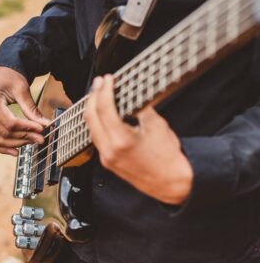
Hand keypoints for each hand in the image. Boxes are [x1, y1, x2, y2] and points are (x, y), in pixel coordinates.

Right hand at [0, 66, 47, 155]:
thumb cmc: (8, 77)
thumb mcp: (21, 88)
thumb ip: (31, 108)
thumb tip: (44, 124)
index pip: (10, 123)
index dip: (27, 128)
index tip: (41, 129)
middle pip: (4, 133)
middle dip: (24, 138)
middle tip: (40, 138)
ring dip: (15, 144)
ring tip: (31, 142)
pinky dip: (3, 148)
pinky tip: (16, 151)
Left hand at [84, 74, 192, 204]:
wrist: (172, 183)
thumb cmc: (168, 158)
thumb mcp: (157, 125)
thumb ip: (140, 108)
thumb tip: (131, 95)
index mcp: (122, 141)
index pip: (105, 109)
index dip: (104, 90)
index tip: (107, 79)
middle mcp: (110, 151)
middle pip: (91, 117)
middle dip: (93, 97)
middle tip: (99, 83)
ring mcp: (107, 158)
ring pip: (91, 128)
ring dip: (93, 110)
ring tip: (99, 95)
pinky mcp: (108, 162)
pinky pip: (97, 138)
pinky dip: (98, 123)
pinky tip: (103, 115)